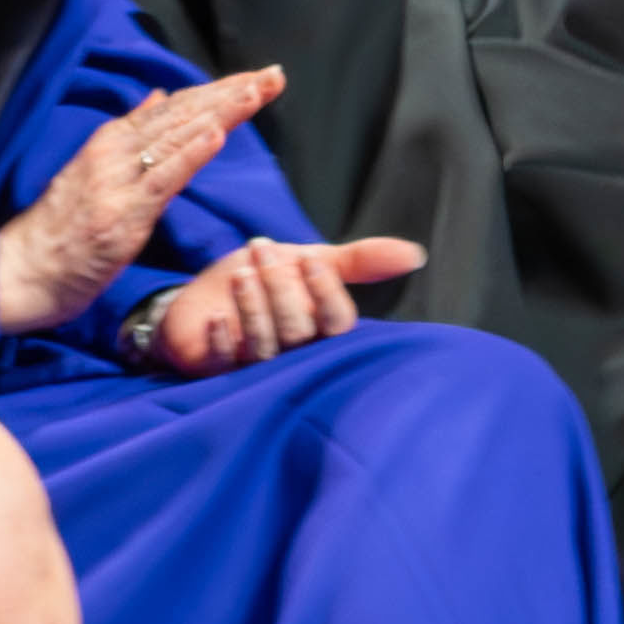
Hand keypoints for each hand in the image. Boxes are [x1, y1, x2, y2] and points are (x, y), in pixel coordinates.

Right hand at [0, 69, 279, 329]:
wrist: (18, 273)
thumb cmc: (56, 230)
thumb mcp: (91, 172)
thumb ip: (128, 134)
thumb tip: (159, 96)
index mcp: (112, 141)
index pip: (176, 107)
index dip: (218, 91)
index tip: (257, 78)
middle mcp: (116, 153)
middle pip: (183, 114)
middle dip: (231, 94)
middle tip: (273, 76)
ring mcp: (118, 182)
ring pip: (177, 137)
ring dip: (222, 113)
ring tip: (257, 92)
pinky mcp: (122, 215)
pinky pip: (163, 179)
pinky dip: (191, 154)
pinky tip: (217, 134)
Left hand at [137, 228, 426, 374]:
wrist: (208, 294)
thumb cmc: (268, 280)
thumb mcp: (311, 263)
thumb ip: (358, 261)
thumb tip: (416, 254)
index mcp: (320, 330)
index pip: (338, 325)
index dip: (328, 294)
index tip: (312, 260)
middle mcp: (293, 354)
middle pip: (298, 331)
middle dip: (280, 287)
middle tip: (262, 250)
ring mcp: (255, 367)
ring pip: (263, 347)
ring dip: (253, 307)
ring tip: (242, 272)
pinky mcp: (217, 373)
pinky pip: (225, 364)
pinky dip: (224, 340)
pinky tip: (219, 318)